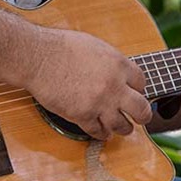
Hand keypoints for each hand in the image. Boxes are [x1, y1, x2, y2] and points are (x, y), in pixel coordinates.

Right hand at [24, 28, 152, 140]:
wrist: (38, 57)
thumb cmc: (61, 46)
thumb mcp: (95, 46)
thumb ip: (111, 62)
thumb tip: (118, 73)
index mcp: (118, 64)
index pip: (142, 83)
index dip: (138, 89)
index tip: (134, 93)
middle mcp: (114, 85)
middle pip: (141, 109)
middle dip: (143, 115)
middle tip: (140, 117)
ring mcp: (99, 102)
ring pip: (123, 126)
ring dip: (124, 128)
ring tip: (123, 128)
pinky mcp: (82, 115)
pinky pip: (98, 131)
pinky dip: (101, 134)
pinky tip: (102, 132)